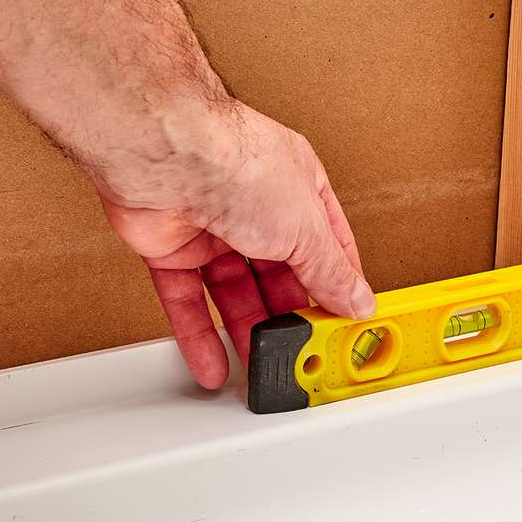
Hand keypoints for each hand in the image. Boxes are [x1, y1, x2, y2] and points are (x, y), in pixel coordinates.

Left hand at [91, 100, 375, 389]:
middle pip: (279, 274)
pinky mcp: (169, 249)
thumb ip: (331, 272)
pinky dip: (199, 335)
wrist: (164, 155)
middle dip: (290, 314)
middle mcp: (254, 205)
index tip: (343, 322)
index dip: (336, 285)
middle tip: (303, 350)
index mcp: (297, 188)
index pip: (327, 246)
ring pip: (233, 292)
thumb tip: (357, 301)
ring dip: (247, 331)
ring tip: (261, 366)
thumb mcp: (306, 227)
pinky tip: (214, 364)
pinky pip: (187, 301)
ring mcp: (210, 227)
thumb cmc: (235, 164)